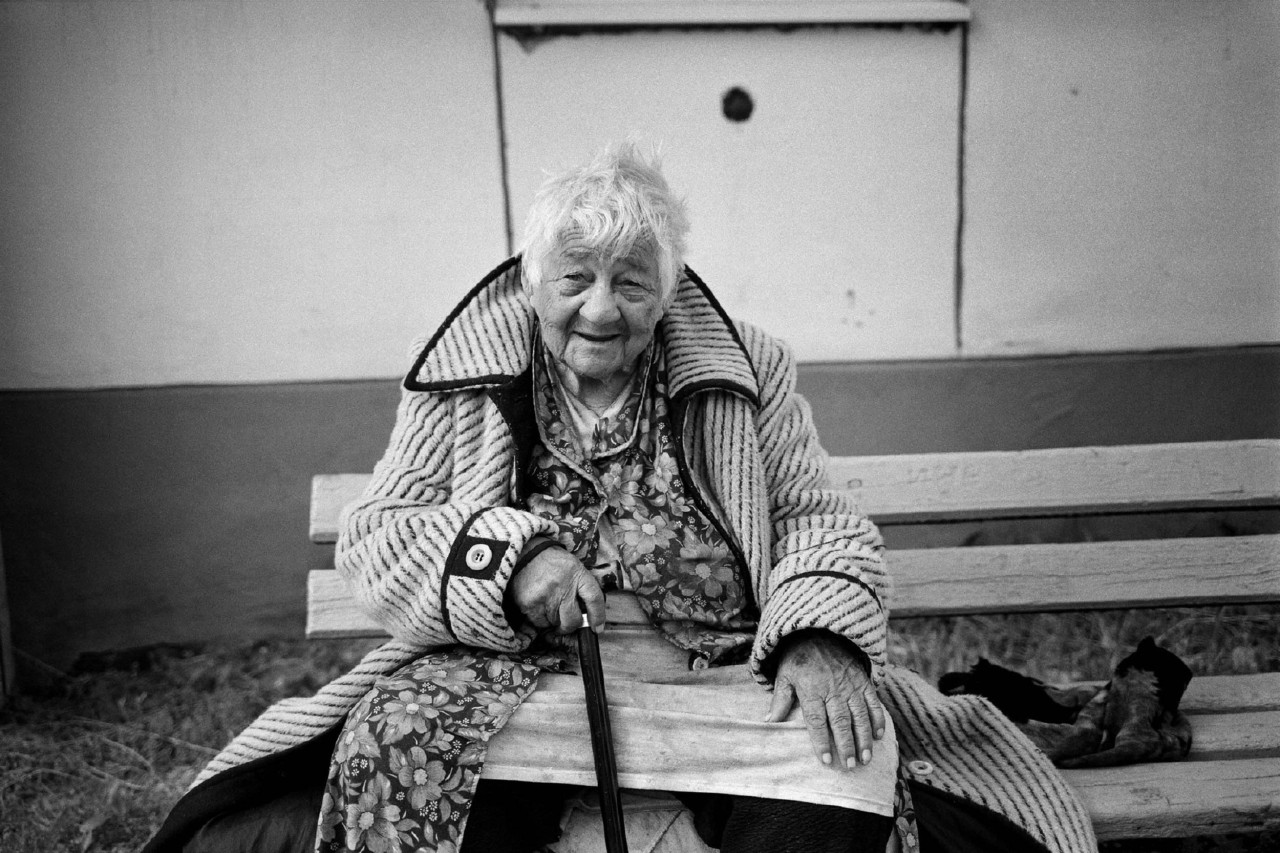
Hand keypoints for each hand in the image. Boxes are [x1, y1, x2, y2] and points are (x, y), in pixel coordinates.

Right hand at [508, 543, 605, 633]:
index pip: (594, 598)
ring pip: (555, 623)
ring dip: (554, 620)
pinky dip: (541, 619)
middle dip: (571, 626)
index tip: (597, 628)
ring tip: (549, 604)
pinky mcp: (529, 603)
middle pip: (573, 619)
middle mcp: (562, 585)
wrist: (525, 553)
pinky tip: (539, 605)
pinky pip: (539, 623)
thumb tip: (590, 617)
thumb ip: (582, 588)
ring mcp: (545, 595)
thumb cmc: (553, 563)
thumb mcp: (573, 567)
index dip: (598, 616)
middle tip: (567, 623)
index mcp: (577, 574)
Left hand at [765, 633, 884, 769]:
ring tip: (866, 758)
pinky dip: (877, 719)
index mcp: (812, 690)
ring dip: (864, 738)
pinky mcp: (863, 681)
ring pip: (860, 715)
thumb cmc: (799, 658)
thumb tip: (769, 722)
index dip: (821, 742)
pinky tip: (878, 736)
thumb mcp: (784, 675)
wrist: (819, 631)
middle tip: (851, 766)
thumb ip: (780, 700)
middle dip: (847, 746)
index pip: (817, 721)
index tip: (827, 761)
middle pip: (841, 722)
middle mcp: (833, 689)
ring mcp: (850, 685)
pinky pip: (873, 702)